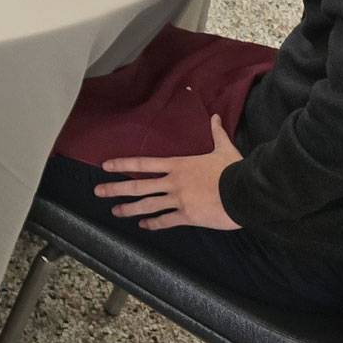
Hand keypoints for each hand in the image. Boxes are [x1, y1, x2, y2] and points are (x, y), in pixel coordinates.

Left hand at [94, 116, 242, 230]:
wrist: (244, 192)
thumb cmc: (233, 169)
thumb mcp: (224, 149)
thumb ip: (216, 134)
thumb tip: (216, 117)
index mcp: (178, 165)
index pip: (144, 163)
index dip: (123, 164)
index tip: (105, 166)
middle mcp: (173, 182)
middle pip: (139, 186)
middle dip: (116, 188)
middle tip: (98, 191)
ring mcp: (179, 200)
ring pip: (148, 205)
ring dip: (130, 209)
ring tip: (115, 211)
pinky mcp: (188, 216)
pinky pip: (166, 221)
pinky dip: (153, 224)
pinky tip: (144, 225)